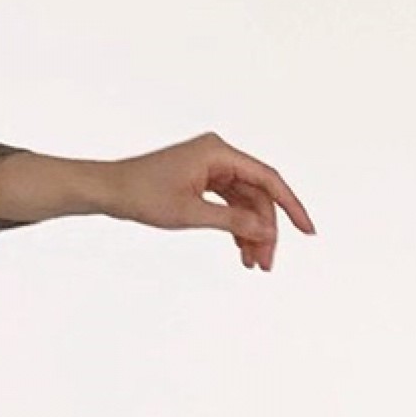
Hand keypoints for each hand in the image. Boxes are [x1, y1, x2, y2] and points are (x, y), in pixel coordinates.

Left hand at [107, 132, 314, 270]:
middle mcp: (219, 155)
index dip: (290, 206)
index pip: (268, 179)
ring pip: (244, 203)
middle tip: (267, 263)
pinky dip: (234, 226)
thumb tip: (265, 229)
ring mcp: (211, 168)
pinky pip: (228, 204)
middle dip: (264, 230)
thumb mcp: (190, 213)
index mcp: (219, 152)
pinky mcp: (202, 180)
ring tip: (254, 264)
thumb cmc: (141, 195)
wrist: (109, 191)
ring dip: (250, 232)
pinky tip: (241, 250)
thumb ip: (231, 220)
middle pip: (257, 195)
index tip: (306, 230)